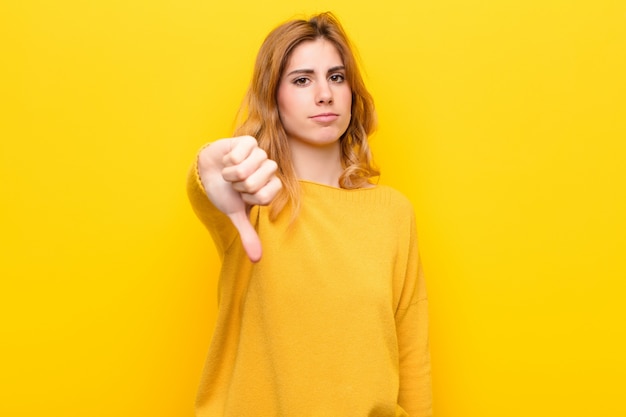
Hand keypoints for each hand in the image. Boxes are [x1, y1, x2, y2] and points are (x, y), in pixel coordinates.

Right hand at [198, 136, 281, 261]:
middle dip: (238, 185)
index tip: (242, 196)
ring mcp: (260, 154)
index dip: (248, 197)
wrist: (207, 172)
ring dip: (231, 172)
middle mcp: (268, 169)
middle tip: (235, 183)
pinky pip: (240, 153)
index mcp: (270, 187)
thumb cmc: (224, 192)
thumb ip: (248, 234)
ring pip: (246, 168)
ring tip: (230, 172)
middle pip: (255, 182)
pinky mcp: (249, 141)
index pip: (266, 195)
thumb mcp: (235, 214)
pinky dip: (228, 159)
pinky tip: (228, 159)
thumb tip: (257, 260)